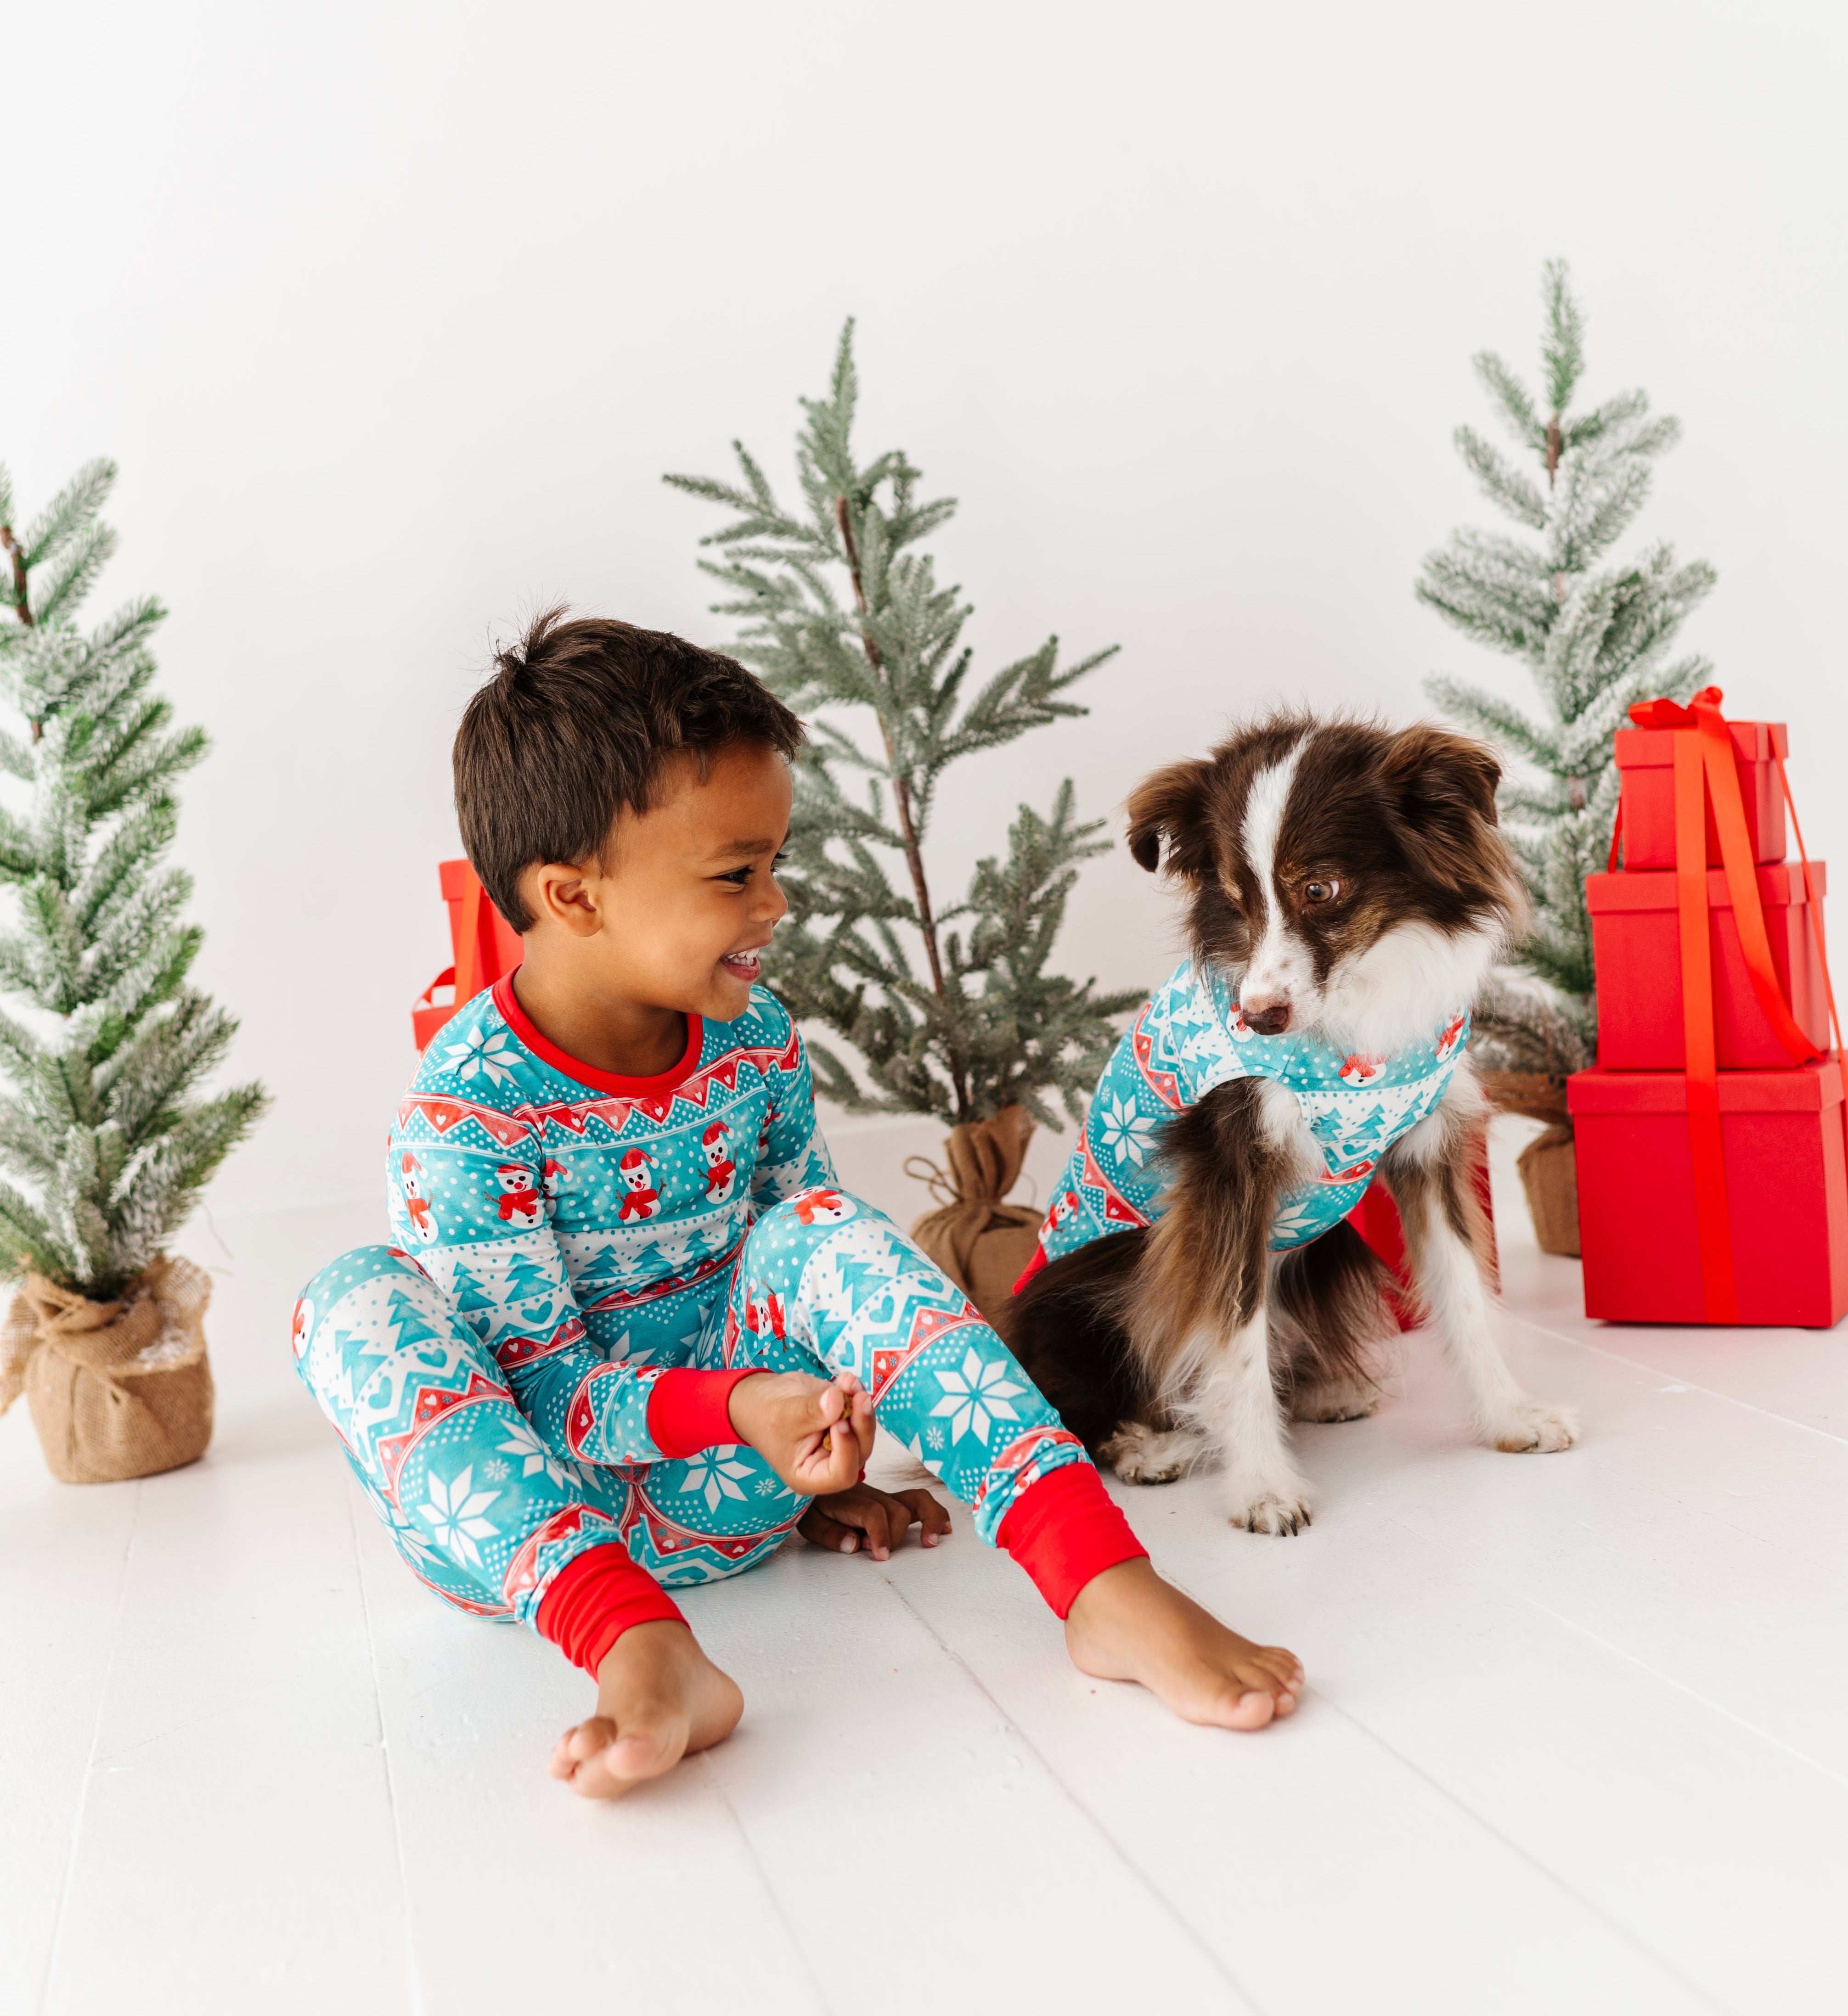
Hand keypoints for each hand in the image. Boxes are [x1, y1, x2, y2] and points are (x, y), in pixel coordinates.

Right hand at [727, 1369, 874, 1498]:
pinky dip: (856, 1394)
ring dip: (861, 1405)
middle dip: (861, 1424)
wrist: (760, 1396)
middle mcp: (828, 1462)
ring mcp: (838, 1441)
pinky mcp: (843, 1420)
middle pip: (859, 1451)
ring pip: (863, 1431)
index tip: (839, 1423)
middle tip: (858, 1397)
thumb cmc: (764, 1413)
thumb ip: (812, 1412)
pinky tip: (847, 1379)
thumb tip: (838, 1400)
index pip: (841, 1474)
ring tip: (848, 1381)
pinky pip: (859, 1412)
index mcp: (810, 1475)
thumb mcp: (785, 1414)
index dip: (847, 1450)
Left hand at [800, 1481, 951, 1559]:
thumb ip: (830, 1534)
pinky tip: (945, 1528)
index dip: (880, 1535)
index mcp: (849, 1498)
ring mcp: (885, 1495)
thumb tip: (854, 1545)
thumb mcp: (809, 1521)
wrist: (813, 1478)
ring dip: (926, 1521)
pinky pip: (918, 1501)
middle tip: (879, 1554)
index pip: (873, 1513)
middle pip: (895, 1511)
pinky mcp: (892, 1500)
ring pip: (914, 1502)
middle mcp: (871, 1494)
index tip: (880, 1556)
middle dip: (893, 1536)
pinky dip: (933, 1512)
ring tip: (931, 1542)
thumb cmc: (812, 1505)